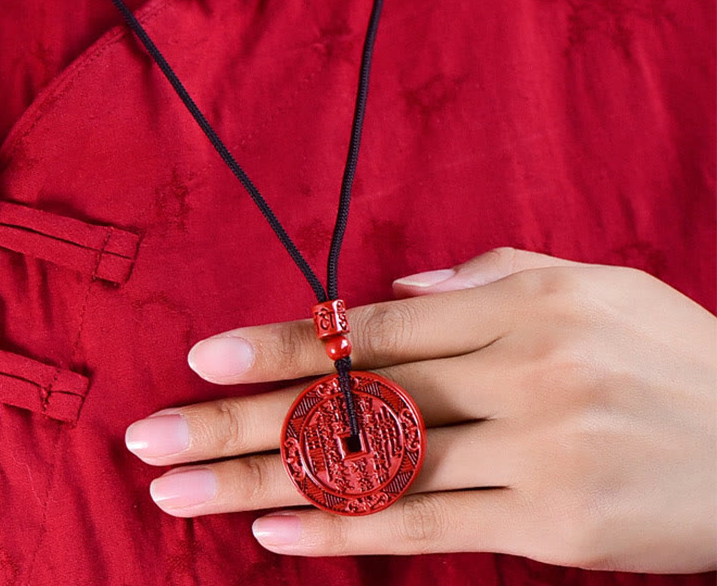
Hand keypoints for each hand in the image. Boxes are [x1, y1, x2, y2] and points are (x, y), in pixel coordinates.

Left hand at [124, 247, 716, 572]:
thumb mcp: (593, 286)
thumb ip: (492, 275)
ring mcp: (537, 454)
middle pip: (353, 399)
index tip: (207, 357)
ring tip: (179, 492)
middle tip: (150, 434)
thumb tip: (397, 289)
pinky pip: (430, 530)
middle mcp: (521, 375)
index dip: (286, 343)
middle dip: (241, 418)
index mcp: (522, 306)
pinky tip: (273, 538)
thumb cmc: (674, 354)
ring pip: (374, 470)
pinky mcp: (556, 528)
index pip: (374, 328)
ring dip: (264, 485)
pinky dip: (346, 534)